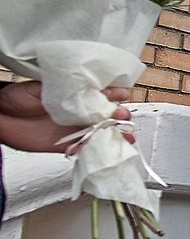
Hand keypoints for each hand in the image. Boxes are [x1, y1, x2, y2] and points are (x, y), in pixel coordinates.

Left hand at [0, 82, 130, 152]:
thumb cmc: (15, 97)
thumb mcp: (41, 87)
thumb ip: (64, 90)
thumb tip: (85, 88)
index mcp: (74, 96)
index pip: (100, 94)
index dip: (113, 94)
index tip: (122, 95)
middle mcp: (77, 113)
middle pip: (105, 116)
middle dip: (118, 117)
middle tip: (122, 119)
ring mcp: (72, 129)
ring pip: (99, 134)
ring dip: (112, 137)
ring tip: (124, 140)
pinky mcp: (63, 145)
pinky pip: (82, 149)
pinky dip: (89, 151)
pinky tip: (95, 150)